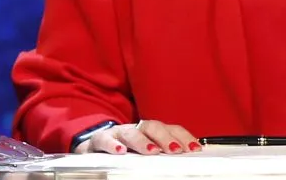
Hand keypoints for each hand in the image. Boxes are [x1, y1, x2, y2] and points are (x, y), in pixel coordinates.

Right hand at [74, 119, 201, 154]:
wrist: (91, 148)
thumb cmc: (123, 152)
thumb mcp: (144, 153)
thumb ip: (162, 153)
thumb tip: (185, 159)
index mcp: (149, 132)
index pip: (169, 128)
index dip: (182, 136)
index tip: (194, 148)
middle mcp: (134, 129)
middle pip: (152, 126)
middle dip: (166, 137)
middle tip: (177, 150)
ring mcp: (116, 133)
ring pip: (130, 131)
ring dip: (142, 140)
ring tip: (152, 151)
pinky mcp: (97, 141)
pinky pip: (103, 139)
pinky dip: (112, 145)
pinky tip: (120, 152)